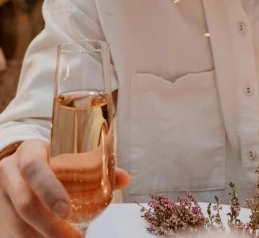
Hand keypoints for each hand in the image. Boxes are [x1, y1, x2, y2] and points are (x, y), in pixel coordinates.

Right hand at [0, 139, 130, 237]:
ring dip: (42, 236)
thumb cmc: (51, 160)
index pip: (34, 168)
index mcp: (29, 152)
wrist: (19, 166)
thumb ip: (94, 167)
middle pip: (25, 204)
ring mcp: (3, 195)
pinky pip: (13, 234)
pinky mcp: (0, 216)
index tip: (66, 211)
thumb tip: (124, 178)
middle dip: (49, 226)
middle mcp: (11, 172)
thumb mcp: (66, 156)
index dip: (49, 190)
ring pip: (18, 224)